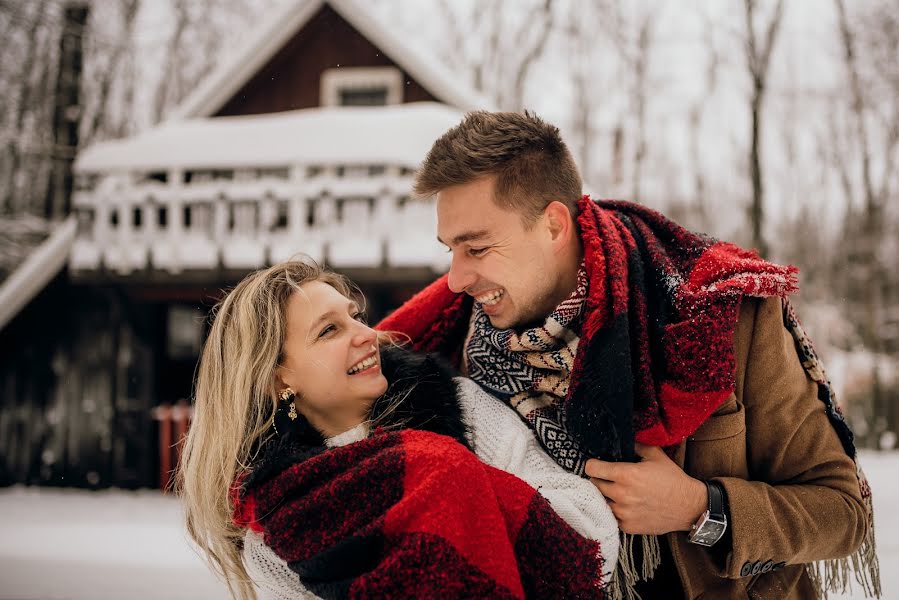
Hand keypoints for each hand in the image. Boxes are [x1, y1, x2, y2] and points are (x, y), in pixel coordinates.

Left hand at [585, 443, 707, 534]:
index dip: (593, 465)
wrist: (689, 507)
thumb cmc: (673, 480)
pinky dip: (615, 511)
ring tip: (618, 492)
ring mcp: (623, 513)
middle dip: (599, 479)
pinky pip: (611, 516)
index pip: (591, 468)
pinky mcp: (627, 527)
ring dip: (606, 496)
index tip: (597, 465)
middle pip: (593, 484)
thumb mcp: (655, 455)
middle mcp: (621, 494)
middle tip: (610, 479)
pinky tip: (626, 505)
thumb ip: (635, 445)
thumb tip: (622, 439)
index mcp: (626, 475)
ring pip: (600, 501)